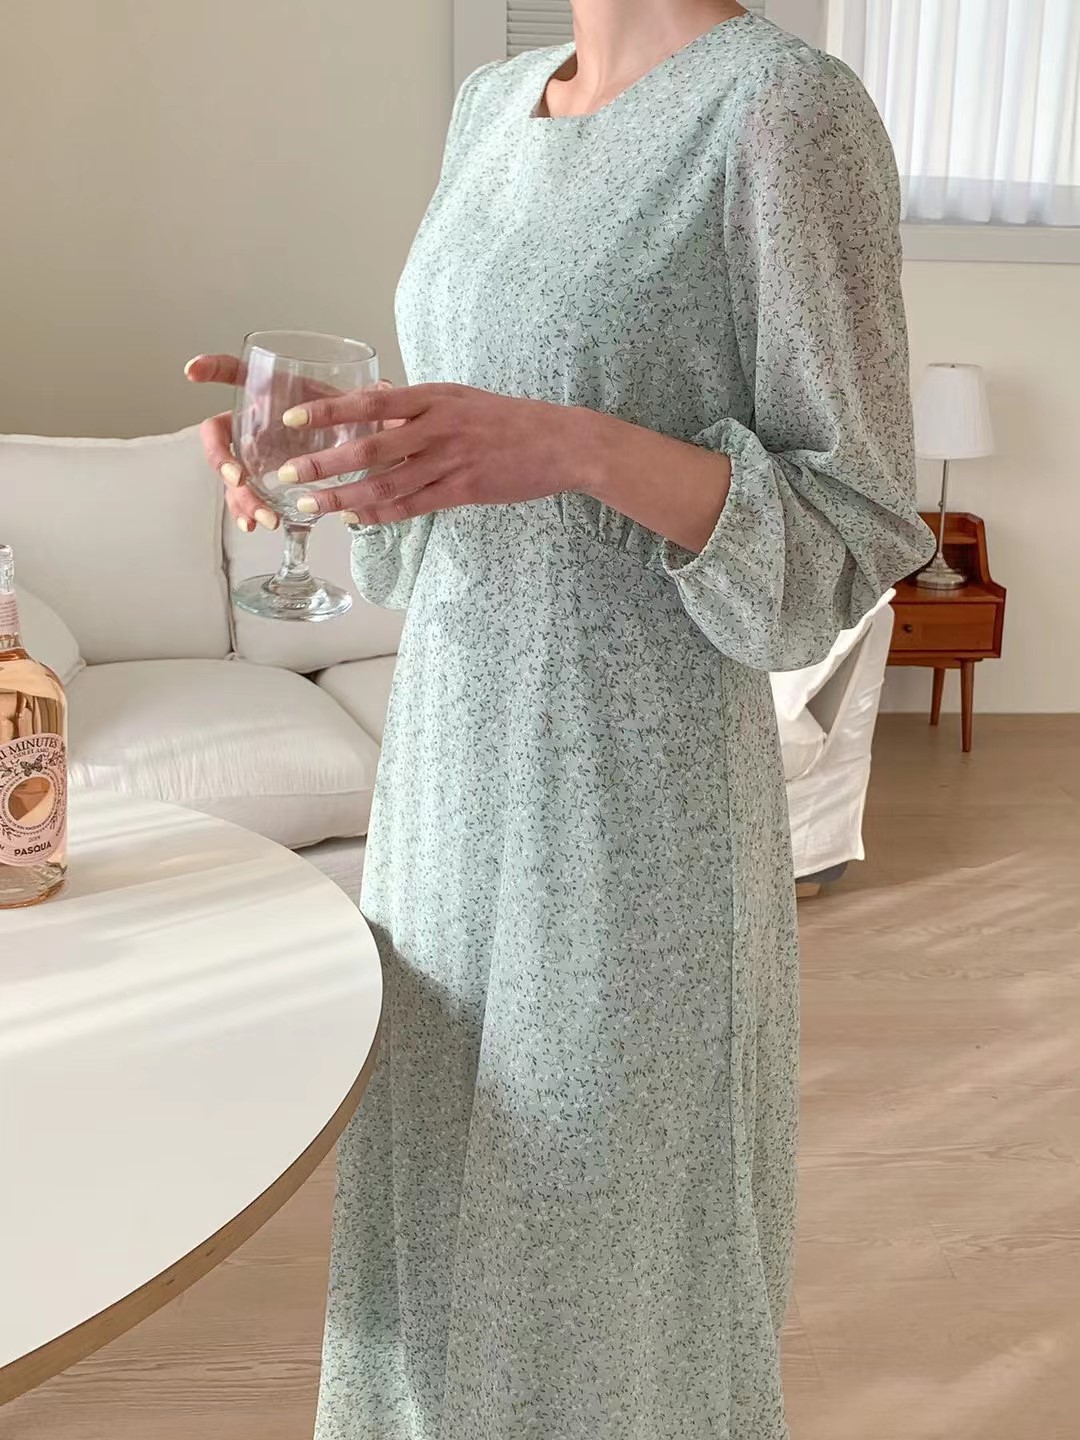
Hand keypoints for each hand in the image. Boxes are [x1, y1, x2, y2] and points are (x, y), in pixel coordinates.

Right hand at [183, 353, 386, 533]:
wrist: (363, 446)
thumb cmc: (354, 417)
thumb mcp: (360, 405)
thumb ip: (366, 398)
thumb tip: (384, 389)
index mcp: (272, 392)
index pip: (237, 374)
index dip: (213, 369)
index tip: (192, 372)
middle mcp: (255, 421)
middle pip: (218, 434)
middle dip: (220, 458)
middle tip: (237, 478)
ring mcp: (254, 452)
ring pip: (230, 473)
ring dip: (239, 496)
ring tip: (261, 517)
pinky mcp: (262, 479)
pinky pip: (244, 495)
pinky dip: (246, 511)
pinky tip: (254, 525)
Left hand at [274, 383, 603, 524]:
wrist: (560, 441)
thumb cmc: (506, 419)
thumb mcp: (459, 398)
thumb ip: (416, 406)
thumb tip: (374, 404)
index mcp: (433, 397)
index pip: (369, 402)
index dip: (328, 412)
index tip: (292, 421)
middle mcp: (437, 426)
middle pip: (369, 448)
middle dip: (323, 463)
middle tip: (287, 474)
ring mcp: (451, 461)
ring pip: (386, 484)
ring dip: (344, 497)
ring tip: (311, 505)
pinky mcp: (464, 490)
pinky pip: (414, 506)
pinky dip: (381, 516)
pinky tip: (355, 521)